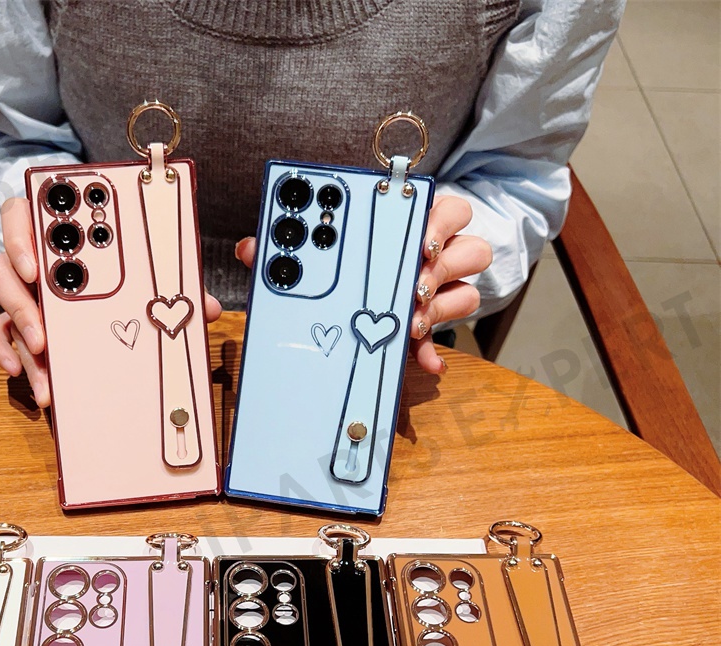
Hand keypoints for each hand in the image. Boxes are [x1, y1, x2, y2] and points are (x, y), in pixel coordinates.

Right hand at [0, 197, 221, 408]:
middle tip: (41, 334)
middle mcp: (30, 257)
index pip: (22, 215)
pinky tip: (18, 371)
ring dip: (19, 332)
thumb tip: (208, 308)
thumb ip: (169, 284)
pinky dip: (4, 351)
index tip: (37, 267)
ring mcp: (21, 289)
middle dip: (21, 303)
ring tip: (41, 358)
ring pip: (2, 305)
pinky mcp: (16, 319)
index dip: (23, 238)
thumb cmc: (117, 262)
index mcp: (55, 231)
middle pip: (4, 268)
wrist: (89, 267)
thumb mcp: (141, 267)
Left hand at [234, 194, 492, 375]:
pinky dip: (431, 351)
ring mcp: (439, 292)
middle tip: (414, 287)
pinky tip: (421, 361)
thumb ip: (284, 250)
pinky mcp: (430, 327)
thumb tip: (250, 249)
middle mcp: (435, 256)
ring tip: (411, 322)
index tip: (421, 241)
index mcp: (412, 227)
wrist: (350, 303)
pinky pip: (444, 339)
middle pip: (471, 249)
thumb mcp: (313, 257)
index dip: (441, 224)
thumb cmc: (342, 266)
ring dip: (442, 307)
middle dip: (444, 268)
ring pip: (467, 292)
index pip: (447, 210)